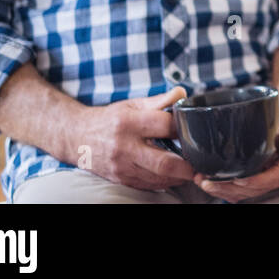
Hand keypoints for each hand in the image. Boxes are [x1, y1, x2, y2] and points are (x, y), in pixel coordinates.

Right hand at [72, 86, 197, 190]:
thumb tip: (183, 93)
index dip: (182, 126)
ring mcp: (122, 166)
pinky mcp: (120, 179)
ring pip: (157, 178)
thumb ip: (159, 101)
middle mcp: (124, 147)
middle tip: (201, 164)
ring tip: (191, 170)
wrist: (78, 137)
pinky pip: (148, 185)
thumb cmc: (110, 119)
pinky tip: (174, 176)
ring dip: (178, 176)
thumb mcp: (132, 104)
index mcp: (129, 122)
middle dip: (186, 166)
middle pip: (163, 162)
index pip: (164, 125)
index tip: (193, 128)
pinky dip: (164, 182)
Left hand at [194, 99, 278, 202]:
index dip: (258, 181)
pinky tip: (210, 183)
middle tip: (208, 183)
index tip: (238, 180)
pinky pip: (244, 189)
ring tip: (203, 182)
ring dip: (225, 190)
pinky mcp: (261, 176)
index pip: (278, 176)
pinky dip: (227, 189)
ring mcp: (273, 176)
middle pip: (259, 188)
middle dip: (232, 189)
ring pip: (249, 191)